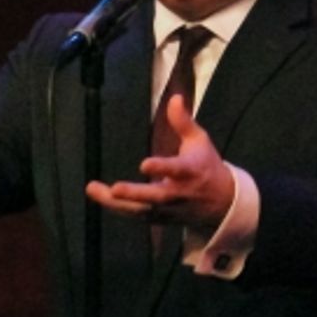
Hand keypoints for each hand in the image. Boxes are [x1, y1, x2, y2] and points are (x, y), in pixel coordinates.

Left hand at [86, 94, 234, 227]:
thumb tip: (174, 98)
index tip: (145, 165)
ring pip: (142, 210)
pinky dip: (118, 208)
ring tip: (93, 189)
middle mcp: (179, 193)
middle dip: (135, 193)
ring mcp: (169, 209)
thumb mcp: (200, 141)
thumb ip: (183, 121)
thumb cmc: (207, 165)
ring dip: (117, 203)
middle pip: (157, 197)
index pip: (176, 170)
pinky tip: (100, 196)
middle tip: (115, 189)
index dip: (162, 168)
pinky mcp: (161, 219)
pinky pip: (137, 216)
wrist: (222, 202)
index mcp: (191, 171)